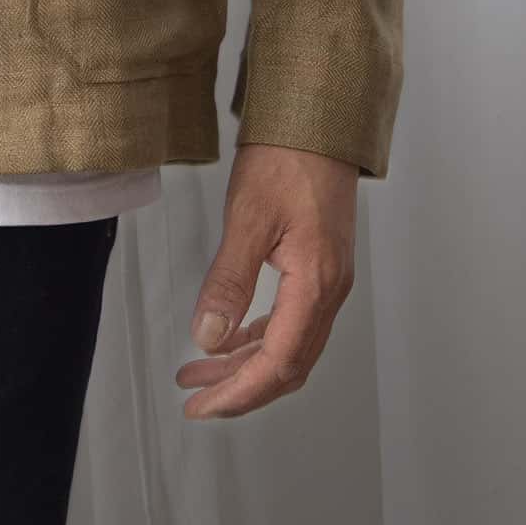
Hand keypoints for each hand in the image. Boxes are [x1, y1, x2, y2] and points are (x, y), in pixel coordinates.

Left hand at [175, 142, 358, 419]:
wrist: (319, 118)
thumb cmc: (287, 158)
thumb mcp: (248, 218)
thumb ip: (228, 282)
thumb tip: (208, 338)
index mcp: (316, 284)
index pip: (278, 362)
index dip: (238, 392)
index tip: (200, 406)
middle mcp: (330, 290)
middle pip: (288, 365)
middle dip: (240, 389)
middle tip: (195, 401)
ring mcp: (328, 279)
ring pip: (289, 345)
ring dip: (246, 365)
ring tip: (199, 374)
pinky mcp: (320, 266)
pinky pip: (290, 320)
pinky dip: (258, 337)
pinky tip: (229, 338)